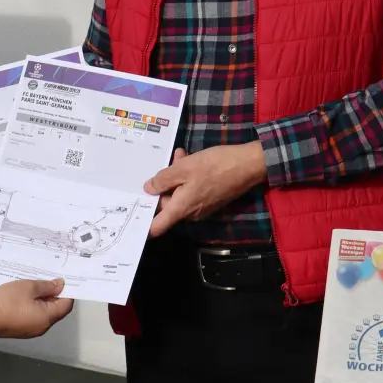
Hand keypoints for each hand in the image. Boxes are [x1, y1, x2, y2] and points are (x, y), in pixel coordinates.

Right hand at [0, 278, 74, 338]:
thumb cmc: (8, 301)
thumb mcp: (29, 287)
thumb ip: (47, 286)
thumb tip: (61, 285)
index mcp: (47, 318)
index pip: (66, 305)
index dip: (67, 292)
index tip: (63, 279)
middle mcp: (42, 328)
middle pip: (55, 311)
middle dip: (54, 295)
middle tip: (48, 279)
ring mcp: (29, 331)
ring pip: (42, 314)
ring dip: (41, 300)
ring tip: (35, 285)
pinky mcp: (18, 330)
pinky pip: (31, 317)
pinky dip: (32, 306)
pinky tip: (24, 296)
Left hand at [143, 143, 266, 236]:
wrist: (248, 165)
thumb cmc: (215, 166)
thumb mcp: (184, 168)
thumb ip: (163, 179)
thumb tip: (148, 189)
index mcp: (182, 208)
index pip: (158, 226)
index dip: (144, 224)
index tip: (133, 214)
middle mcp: (191, 213)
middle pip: (168, 204)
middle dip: (164, 184)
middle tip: (168, 163)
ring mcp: (202, 207)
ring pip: (180, 194)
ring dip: (177, 177)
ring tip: (181, 156)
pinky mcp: (211, 200)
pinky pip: (192, 192)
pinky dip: (188, 178)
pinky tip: (190, 160)